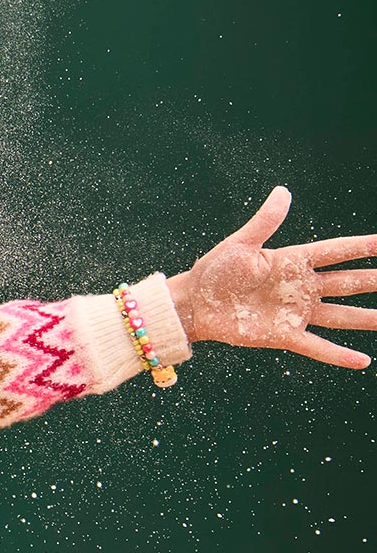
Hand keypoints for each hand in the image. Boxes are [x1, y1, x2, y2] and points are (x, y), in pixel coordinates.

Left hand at [166, 186, 376, 368]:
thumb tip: (284, 191)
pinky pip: (317, 346)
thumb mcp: (240, 244)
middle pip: (351, 282)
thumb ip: (265, 222)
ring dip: (369, 318)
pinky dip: (338, 355)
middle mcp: (301, 287)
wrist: (193, 305)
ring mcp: (295, 312)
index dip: (366, 247)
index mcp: (294, 261)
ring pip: (343, 315)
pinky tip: (362, 360)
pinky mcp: (283, 335)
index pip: (339, 251)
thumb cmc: (214, 271)